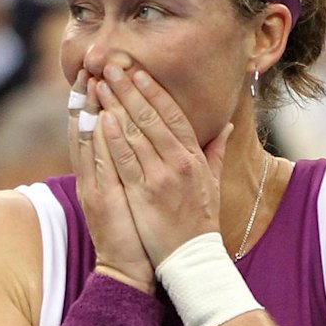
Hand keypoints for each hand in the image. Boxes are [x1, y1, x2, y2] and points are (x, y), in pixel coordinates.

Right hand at [68, 71, 154, 292]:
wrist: (129, 270)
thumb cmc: (138, 233)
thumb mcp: (136, 196)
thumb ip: (139, 169)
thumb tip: (148, 146)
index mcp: (103, 173)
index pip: (97, 129)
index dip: (97, 101)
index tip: (102, 73)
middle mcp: (94, 176)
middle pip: (86, 128)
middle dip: (89, 95)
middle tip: (91, 64)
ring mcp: (94, 187)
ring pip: (86, 140)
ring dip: (86, 109)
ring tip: (88, 79)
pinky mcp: (100, 200)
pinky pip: (95, 165)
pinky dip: (94, 141)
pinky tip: (95, 118)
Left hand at [95, 65, 232, 265]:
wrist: (191, 258)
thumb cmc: (200, 222)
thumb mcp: (213, 183)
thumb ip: (216, 153)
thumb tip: (226, 127)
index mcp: (195, 157)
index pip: (173, 115)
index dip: (154, 91)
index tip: (137, 72)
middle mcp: (179, 162)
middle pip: (151, 117)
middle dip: (130, 89)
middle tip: (112, 66)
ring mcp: (161, 177)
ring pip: (135, 132)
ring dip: (116, 105)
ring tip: (100, 84)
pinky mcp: (143, 194)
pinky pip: (125, 159)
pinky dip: (112, 137)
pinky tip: (101, 118)